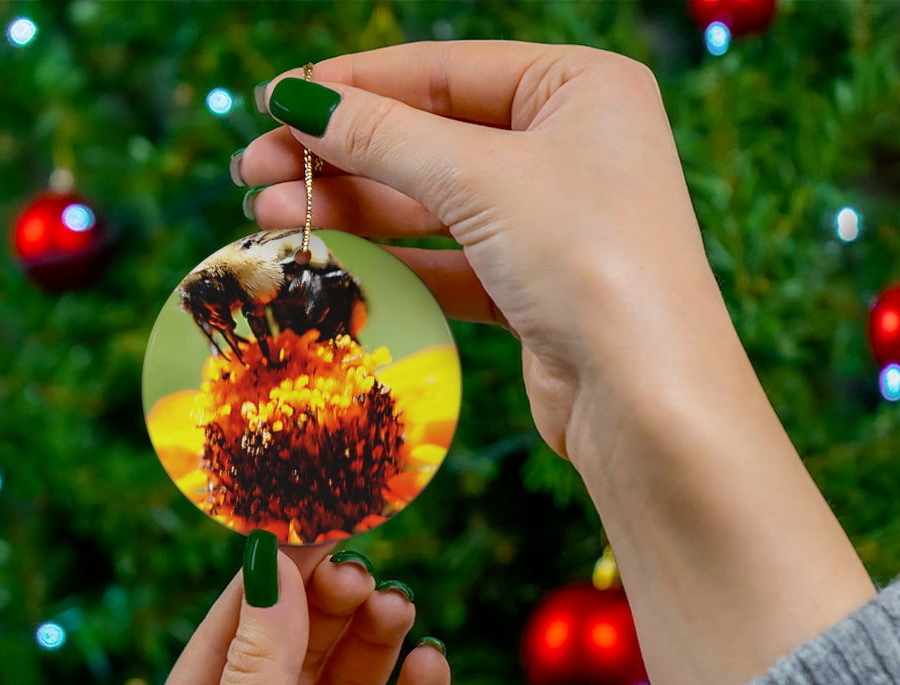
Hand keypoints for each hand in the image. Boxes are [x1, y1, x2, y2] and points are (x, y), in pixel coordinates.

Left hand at [124, 540, 449, 684]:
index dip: (272, 579)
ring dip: (374, 645)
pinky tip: (431, 666)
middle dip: (328, 609)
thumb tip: (273, 565)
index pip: (232, 636)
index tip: (313, 523)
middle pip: (297, 655)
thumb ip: (258, 669)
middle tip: (363, 570)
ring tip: (397, 607)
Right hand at [237, 40, 720, 462]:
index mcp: (581, 88)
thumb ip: (385, 137)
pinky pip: (451, 262)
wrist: (646, 398)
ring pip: (436, 205)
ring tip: (269, 216)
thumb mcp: (481, 178)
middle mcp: (572, 148)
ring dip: (355, 210)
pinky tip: (330, 260)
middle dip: (342, 155)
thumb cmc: (588, 260)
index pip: (446, 71)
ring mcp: (555, 223)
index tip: (275, 101)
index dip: (354, 85)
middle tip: (254, 171)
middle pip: (433, 138)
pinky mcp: (536, 289)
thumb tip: (298, 100)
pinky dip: (394, 262)